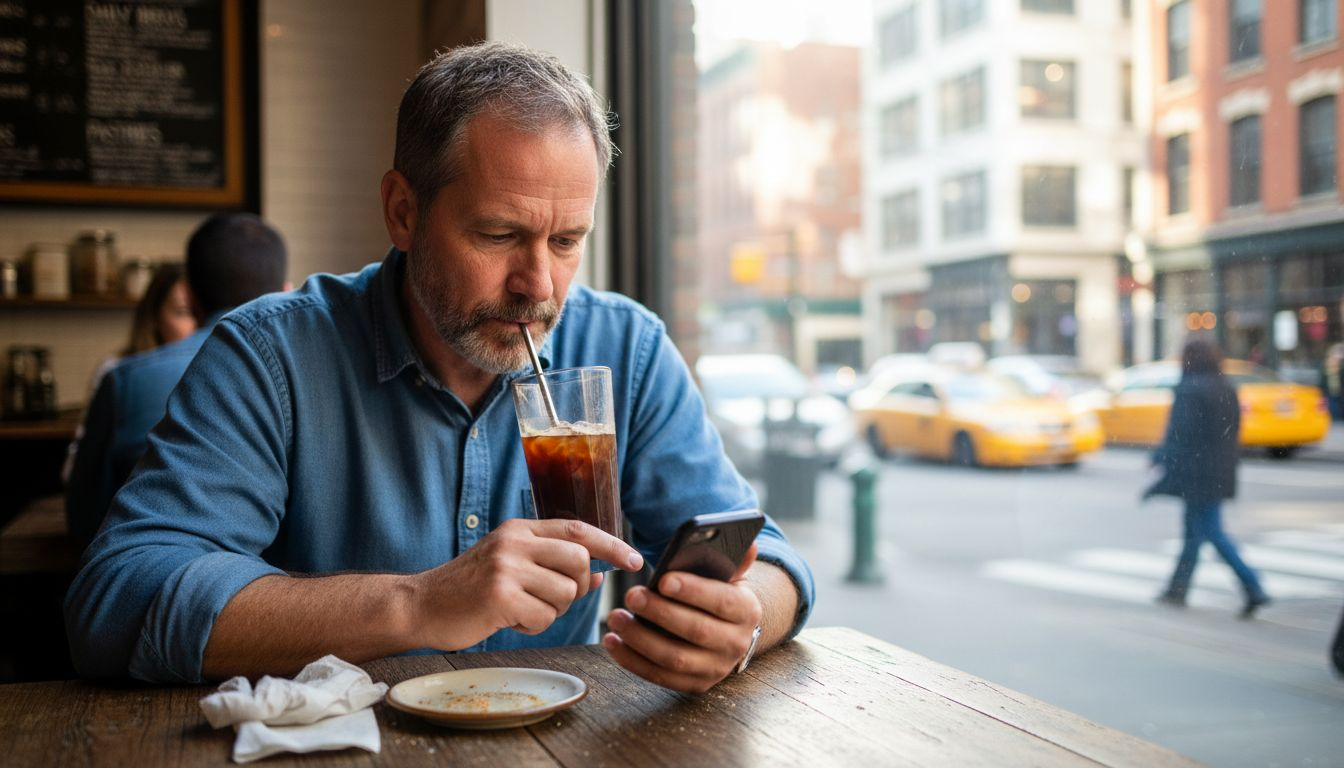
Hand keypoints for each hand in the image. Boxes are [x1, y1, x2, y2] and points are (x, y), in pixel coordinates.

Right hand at [407, 518, 642, 650]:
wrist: (420, 605)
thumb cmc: (470, 589)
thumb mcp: (511, 565)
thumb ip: (552, 565)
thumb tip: (600, 576)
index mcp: (520, 529)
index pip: (578, 529)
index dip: (612, 545)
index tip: (635, 560)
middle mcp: (515, 542)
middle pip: (580, 561)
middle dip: (577, 587)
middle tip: (552, 598)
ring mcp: (507, 567)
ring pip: (565, 593)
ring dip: (550, 611)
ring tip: (520, 609)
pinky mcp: (499, 596)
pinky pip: (544, 617)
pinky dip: (532, 626)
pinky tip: (507, 619)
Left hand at [603, 543, 762, 693]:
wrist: (729, 633)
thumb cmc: (720, 594)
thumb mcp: (730, 576)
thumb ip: (733, 560)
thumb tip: (748, 543)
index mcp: (746, 611)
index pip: (722, 601)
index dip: (692, 591)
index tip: (662, 580)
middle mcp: (735, 643)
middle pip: (695, 631)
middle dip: (659, 613)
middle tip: (631, 596)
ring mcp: (716, 669)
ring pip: (674, 658)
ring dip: (639, 638)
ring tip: (615, 618)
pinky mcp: (695, 685)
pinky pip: (660, 676)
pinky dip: (632, 661)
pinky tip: (613, 642)